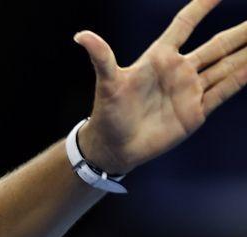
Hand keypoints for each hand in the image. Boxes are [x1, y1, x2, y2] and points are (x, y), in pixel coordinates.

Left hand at [73, 0, 246, 174]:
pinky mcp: (196, 111)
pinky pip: (224, 90)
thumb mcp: (107, 83)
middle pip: (217, 44)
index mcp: (159, 57)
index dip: (201, 7)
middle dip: (240, 31)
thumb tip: (80, 35)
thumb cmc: (107, 113)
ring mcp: (190, 90)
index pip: (185, 23)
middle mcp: (179, 70)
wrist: (113, 147)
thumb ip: (101, 57)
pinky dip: (242, 78)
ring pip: (226, 66)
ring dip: (246, 53)